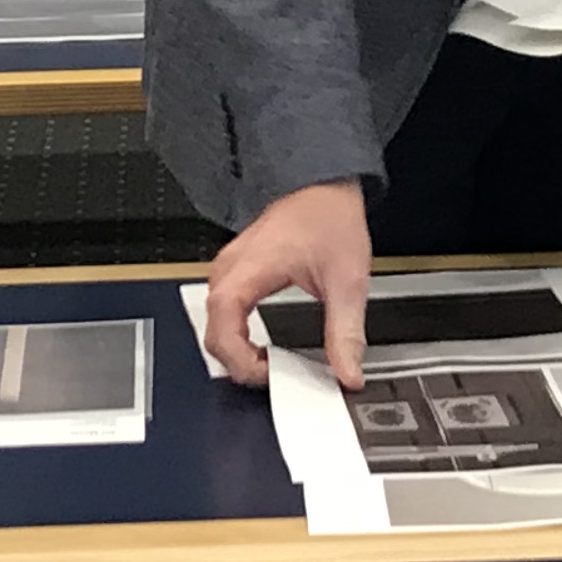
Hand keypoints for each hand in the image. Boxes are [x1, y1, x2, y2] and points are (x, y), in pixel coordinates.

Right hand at [201, 180, 371, 390]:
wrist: (324, 185)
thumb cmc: (328, 218)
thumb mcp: (346, 280)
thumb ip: (345, 331)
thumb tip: (348, 372)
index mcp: (246, 272)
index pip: (222, 333)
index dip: (243, 365)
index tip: (274, 376)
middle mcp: (229, 272)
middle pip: (214, 338)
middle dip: (242, 365)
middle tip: (279, 376)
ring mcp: (229, 272)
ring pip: (216, 329)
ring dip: (239, 353)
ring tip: (275, 365)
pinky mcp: (236, 274)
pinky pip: (225, 315)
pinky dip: (240, 338)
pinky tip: (266, 347)